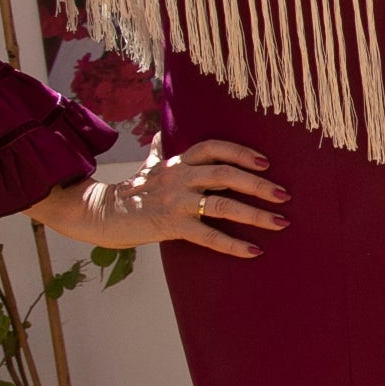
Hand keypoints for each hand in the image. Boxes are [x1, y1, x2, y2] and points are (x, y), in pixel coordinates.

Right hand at [28, 137, 285, 258]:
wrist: (100, 214)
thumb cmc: (131, 191)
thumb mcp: (147, 167)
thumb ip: (160, 152)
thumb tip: (162, 135)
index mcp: (178, 162)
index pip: (214, 148)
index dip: (241, 153)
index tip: (265, 162)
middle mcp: (179, 177)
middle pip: (225, 174)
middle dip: (258, 184)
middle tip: (284, 195)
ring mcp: (176, 201)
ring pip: (222, 204)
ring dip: (255, 214)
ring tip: (279, 223)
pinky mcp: (170, 225)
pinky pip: (208, 235)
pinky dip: (232, 244)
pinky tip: (253, 250)